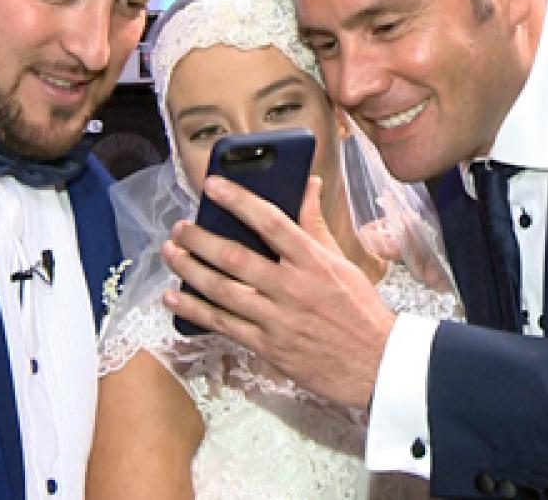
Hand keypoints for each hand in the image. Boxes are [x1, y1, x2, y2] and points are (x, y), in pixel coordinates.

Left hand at [162, 175, 396, 407]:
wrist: (377, 365)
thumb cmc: (360, 311)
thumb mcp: (342, 262)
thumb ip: (315, 224)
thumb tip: (308, 184)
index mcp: (314, 261)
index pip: (271, 221)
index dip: (239, 200)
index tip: (213, 185)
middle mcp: (293, 287)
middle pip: (236, 257)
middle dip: (200, 239)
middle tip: (179, 228)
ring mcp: (278, 320)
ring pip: (223, 291)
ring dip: (190, 270)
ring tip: (170, 253)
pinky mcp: (268, 347)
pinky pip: (224, 325)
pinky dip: (195, 310)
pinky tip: (174, 297)